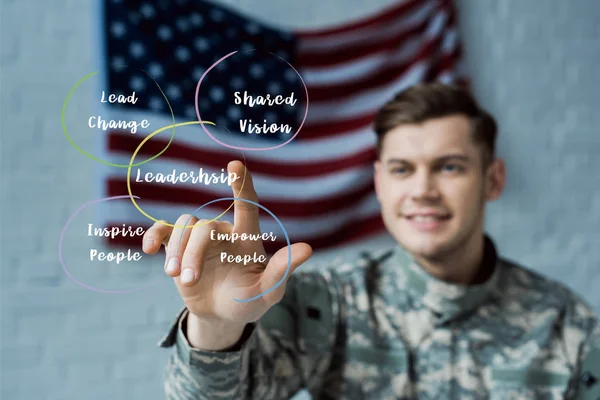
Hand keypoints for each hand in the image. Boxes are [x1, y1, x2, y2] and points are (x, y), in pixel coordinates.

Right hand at [142, 160, 312, 324]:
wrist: (223, 316)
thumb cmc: (251, 300)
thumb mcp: (269, 291)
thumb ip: (282, 270)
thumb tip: (308, 249)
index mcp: (246, 237)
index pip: (247, 205)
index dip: (242, 185)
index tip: (235, 164)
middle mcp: (223, 233)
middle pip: (204, 227)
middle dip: (192, 253)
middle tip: (188, 281)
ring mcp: (199, 240)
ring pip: (183, 228)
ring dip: (176, 251)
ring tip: (176, 277)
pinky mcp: (179, 249)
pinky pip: (164, 233)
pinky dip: (154, 236)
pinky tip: (148, 249)